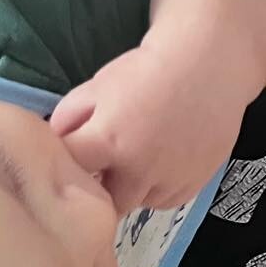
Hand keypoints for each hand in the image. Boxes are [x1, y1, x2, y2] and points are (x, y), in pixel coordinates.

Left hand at [50, 39, 248, 214]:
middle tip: (104, 162)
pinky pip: (165, 200)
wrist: (210, 63)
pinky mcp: (194, 184)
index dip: (66, 164)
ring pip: (135, 202)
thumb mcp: (97, 84)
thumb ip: (68, 118)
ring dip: (130, 187)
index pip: (68, 171)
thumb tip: (56, 144)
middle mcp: (137, 170)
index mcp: (106, 143)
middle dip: (98, 184)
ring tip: (138, 157)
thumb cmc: (149, 69)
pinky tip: (162, 160)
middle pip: (100, 200)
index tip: (71, 157)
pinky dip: (159, 187)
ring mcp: (168, 180)